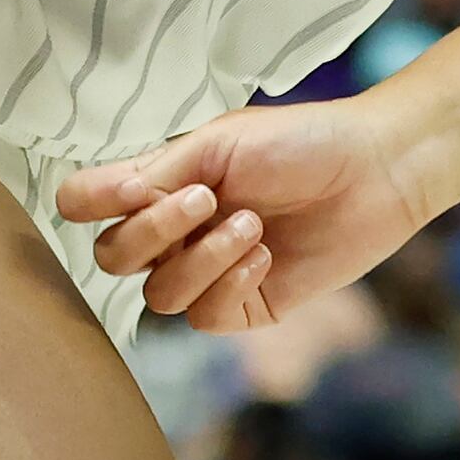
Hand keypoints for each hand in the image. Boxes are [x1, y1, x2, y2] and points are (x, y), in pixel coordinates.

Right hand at [55, 92, 434, 334]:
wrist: (375, 170)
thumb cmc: (300, 141)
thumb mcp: (220, 143)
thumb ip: (156, 173)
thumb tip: (97, 199)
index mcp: (161, 183)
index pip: (85, 204)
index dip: (89, 204)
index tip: (132, 188)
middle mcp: (175, 231)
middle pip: (112, 259)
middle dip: (150, 233)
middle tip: (204, 199)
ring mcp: (209, 270)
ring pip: (159, 295)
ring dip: (200, 260)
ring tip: (250, 225)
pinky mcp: (246, 305)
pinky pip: (205, 318)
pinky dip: (229, 285)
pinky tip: (264, 256)